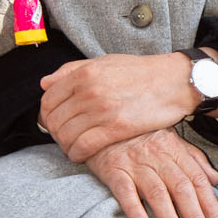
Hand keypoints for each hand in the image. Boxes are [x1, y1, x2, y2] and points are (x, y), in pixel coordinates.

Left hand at [40, 51, 217, 159]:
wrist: (174, 82)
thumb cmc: (140, 72)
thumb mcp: (104, 62)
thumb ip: (72, 70)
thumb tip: (44, 83)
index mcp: (84, 73)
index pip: (48, 99)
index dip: (47, 114)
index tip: (55, 121)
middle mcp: (89, 90)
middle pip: (54, 119)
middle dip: (55, 132)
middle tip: (63, 137)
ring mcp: (102, 110)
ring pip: (66, 135)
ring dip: (65, 145)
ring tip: (72, 147)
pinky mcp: (116, 128)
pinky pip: (83, 146)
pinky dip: (77, 154)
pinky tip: (81, 155)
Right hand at [86, 131, 217, 217]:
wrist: (104, 122)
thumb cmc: (140, 135)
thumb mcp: (170, 140)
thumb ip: (193, 159)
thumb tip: (214, 179)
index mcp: (174, 151)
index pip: (197, 180)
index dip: (209, 205)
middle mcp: (157, 157)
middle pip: (181, 189)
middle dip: (194, 217)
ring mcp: (135, 164)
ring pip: (157, 193)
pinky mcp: (114, 170)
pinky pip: (125, 191)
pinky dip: (134, 209)